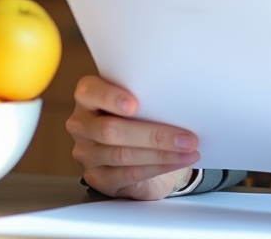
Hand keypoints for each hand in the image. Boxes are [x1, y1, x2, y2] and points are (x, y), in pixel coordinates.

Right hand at [67, 75, 199, 199]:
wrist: (139, 150)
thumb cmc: (139, 117)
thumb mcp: (140, 101)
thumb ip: (145, 97)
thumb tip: (178, 101)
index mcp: (88, 97)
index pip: (89, 92)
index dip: (109, 97)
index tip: (134, 104)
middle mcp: (81, 125)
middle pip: (110, 130)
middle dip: (153, 134)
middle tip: (186, 137)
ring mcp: (87, 154)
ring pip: (123, 154)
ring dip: (162, 154)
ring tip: (189, 149)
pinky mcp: (99, 178)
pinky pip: (129, 174)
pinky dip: (158, 167)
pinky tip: (179, 161)